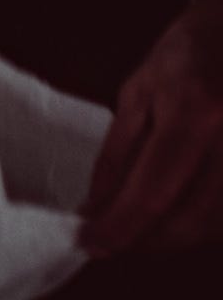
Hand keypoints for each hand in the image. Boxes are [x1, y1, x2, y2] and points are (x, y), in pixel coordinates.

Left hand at [79, 0, 222, 253]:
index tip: (90, 244)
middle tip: (113, 240)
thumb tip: (96, 207)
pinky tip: (180, 215)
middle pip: (191, 219)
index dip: (120, 227)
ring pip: (218, 225)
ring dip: (176, 238)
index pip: (153, 190)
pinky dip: (206, 225)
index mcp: (194, 112)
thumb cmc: (188, 55)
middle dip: (147, 241)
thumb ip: (118, 155)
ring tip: (142, 226)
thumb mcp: (138, 92)